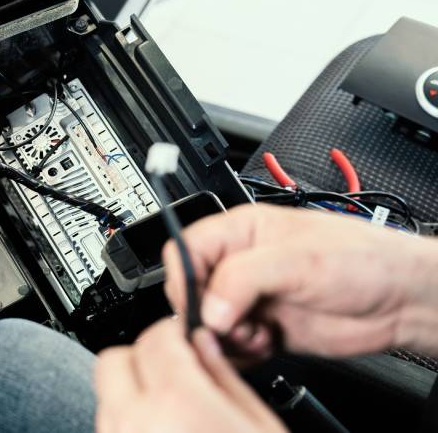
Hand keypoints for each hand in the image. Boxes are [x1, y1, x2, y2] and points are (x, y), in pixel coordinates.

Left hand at [94, 317, 285, 432]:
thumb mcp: (258, 423)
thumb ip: (224, 376)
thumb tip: (204, 344)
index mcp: (177, 403)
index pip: (157, 337)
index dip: (175, 329)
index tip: (187, 336)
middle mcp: (135, 422)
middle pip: (116, 359)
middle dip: (143, 355)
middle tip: (175, 366)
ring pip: (107, 393)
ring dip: (133, 387)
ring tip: (172, 402)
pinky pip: (110, 423)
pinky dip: (129, 416)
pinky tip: (164, 426)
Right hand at [164, 204, 437, 358]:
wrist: (400, 300)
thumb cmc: (362, 260)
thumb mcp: (296, 259)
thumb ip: (242, 278)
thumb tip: (208, 308)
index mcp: (240, 231)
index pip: (185, 250)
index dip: (185, 278)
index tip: (199, 303)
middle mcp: (240, 264)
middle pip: (192, 291)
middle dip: (206, 314)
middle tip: (230, 325)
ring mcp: (250, 297)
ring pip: (209, 323)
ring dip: (225, 337)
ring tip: (255, 335)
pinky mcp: (262, 328)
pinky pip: (230, 345)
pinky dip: (240, 353)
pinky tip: (265, 345)